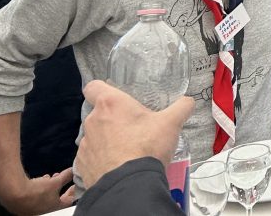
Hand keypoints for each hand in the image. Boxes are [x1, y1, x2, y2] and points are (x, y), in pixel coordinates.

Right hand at [0, 170, 75, 214]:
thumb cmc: (37, 191)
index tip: (74, 185)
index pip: (68, 201)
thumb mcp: (56, 182)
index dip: (72, 191)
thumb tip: (73, 171)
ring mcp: (32, 210)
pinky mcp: (22, 206)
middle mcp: (43, 212)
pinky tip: (39, 180)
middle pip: (55, 200)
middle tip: (61, 179)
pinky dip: (39, 188)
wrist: (13, 194)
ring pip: (44, 197)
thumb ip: (66, 177)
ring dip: (48, 186)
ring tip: (49, 177)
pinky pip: (34, 197)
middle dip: (59, 187)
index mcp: (54, 209)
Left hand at [76, 80, 192, 189]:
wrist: (129, 185)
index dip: (102, 89)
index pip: (93, 87)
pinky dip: (102, 159)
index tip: (115, 98)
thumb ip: (181, 107)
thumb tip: (188, 101)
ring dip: (107, 139)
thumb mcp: (171, 123)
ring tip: (126, 150)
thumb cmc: (146, 148)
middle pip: (98, 113)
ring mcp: (86, 144)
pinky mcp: (82, 164)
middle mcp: (92, 121)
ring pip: (95, 135)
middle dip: (113, 119)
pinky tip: (117, 165)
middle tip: (132, 128)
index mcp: (110, 104)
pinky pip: (91, 156)